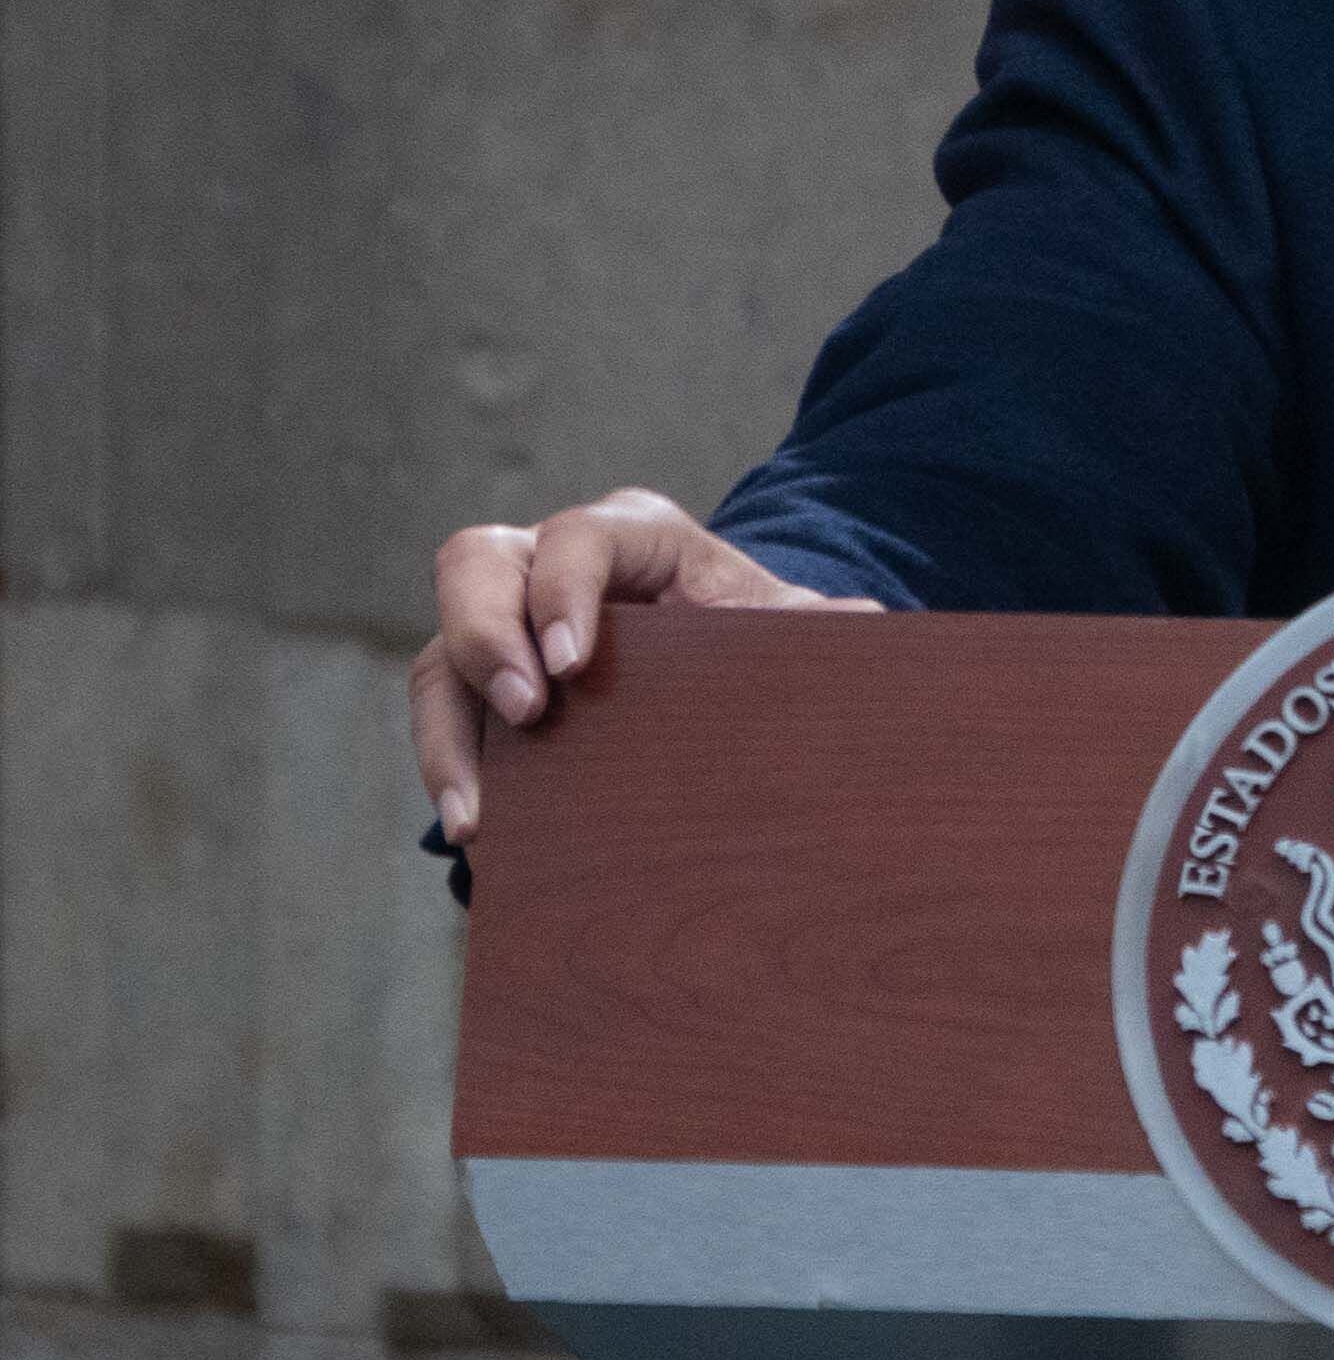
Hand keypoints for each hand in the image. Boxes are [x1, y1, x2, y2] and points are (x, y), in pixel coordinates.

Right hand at [411, 488, 877, 840]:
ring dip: (449, 729)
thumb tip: (865, 621)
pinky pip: (442, 708)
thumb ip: (811, 625)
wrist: (717, 651)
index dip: (562, 590)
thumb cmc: (744, 626)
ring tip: (478, 813)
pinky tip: (475, 826)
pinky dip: (448, 764)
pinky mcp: (481, 675)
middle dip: (488, 637)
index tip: (572, 663)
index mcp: (632, 533)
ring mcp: (504, 615)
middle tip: (528, 712)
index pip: (577, 537)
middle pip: (475, 565)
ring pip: (443, 648)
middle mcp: (547, 558)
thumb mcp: (776, 622)